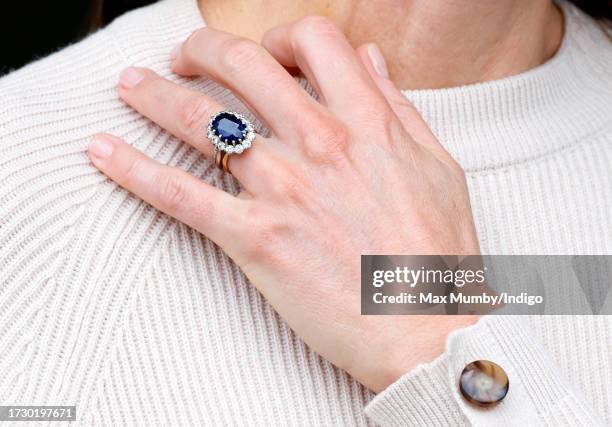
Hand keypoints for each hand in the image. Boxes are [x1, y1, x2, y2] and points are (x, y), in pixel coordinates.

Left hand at [88, 16, 478, 392]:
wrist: (422, 328)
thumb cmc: (435, 253)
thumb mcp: (436, 166)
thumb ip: (398, 108)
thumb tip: (370, 62)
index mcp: (367, 122)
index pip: (311, 41)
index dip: (281, 38)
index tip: (267, 56)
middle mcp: (319, 143)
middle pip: (239, 64)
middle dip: (201, 49)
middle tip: (184, 58)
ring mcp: (282, 188)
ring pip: (199, 119)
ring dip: (153, 94)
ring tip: (129, 86)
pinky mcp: (254, 238)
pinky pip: (179, 194)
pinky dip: (133, 169)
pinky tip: (103, 152)